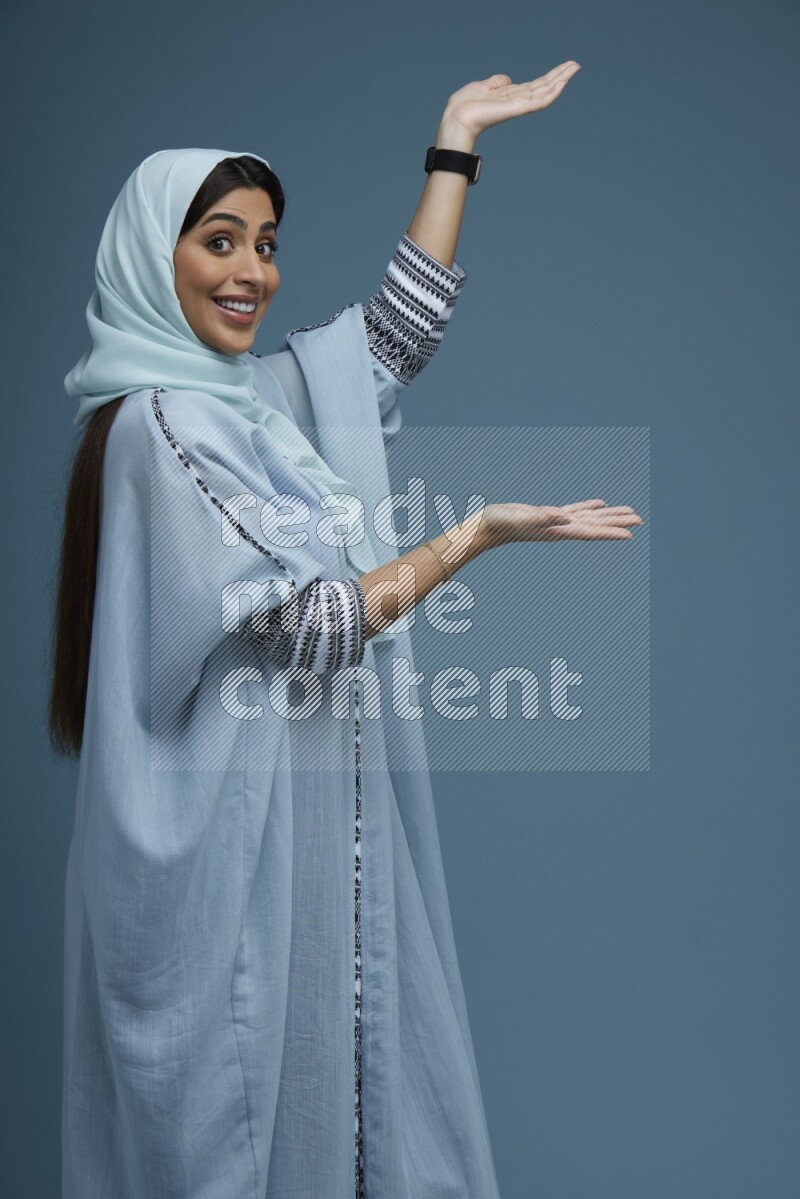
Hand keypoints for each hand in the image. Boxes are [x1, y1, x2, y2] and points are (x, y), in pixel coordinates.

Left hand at [439, 63, 581, 145]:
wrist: (457, 117)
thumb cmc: (465, 105)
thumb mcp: (483, 86)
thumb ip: (496, 82)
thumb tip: (507, 79)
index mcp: (510, 95)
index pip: (535, 85)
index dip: (549, 76)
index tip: (563, 67)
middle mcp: (517, 101)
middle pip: (544, 86)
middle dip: (560, 75)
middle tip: (576, 65)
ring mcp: (519, 105)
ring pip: (546, 92)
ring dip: (561, 80)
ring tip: (574, 68)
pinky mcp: (518, 109)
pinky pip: (539, 101)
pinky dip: (552, 92)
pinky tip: (562, 83)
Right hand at [480, 499, 642, 546]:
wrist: (484, 528)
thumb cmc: (500, 524)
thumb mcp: (522, 519)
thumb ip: (544, 518)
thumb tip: (565, 517)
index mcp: (557, 531)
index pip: (589, 532)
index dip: (609, 533)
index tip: (631, 534)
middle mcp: (560, 529)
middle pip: (594, 526)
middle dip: (616, 523)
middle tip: (639, 520)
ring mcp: (555, 522)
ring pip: (588, 518)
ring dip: (608, 516)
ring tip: (629, 513)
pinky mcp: (548, 515)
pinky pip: (575, 511)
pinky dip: (589, 507)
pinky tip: (599, 503)